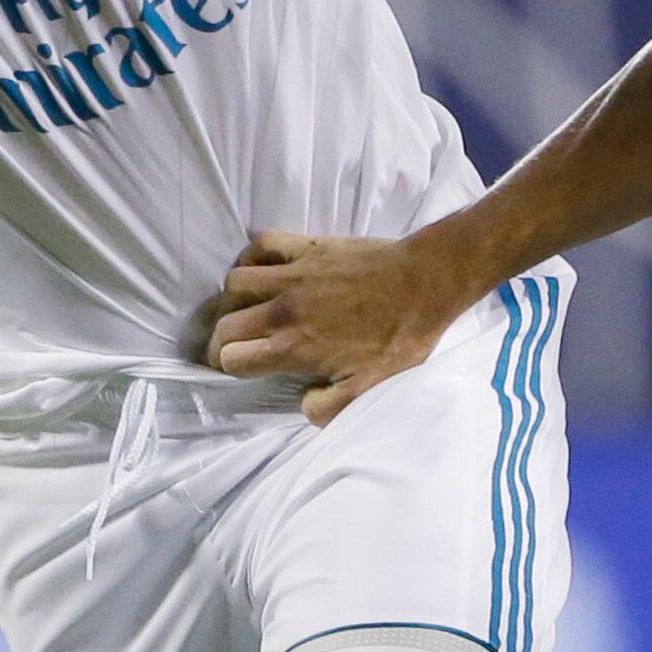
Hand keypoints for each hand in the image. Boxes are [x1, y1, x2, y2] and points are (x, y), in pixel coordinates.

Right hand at [205, 228, 479, 425]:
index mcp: (296, 346)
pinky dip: (252, 256)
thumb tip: (302, 404)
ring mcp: (293, 275)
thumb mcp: (370, 388)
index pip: (232, 359)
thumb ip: (329, 407)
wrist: (428, 283)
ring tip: (244, 309)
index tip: (238, 367)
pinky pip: (262, 244)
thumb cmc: (402, 336)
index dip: (229, 367)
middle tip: (234, 345)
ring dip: (232, 300)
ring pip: (234, 284)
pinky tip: (262, 270)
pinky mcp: (308, 247)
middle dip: (222, 341)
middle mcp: (285, 310)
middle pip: (225, 325)